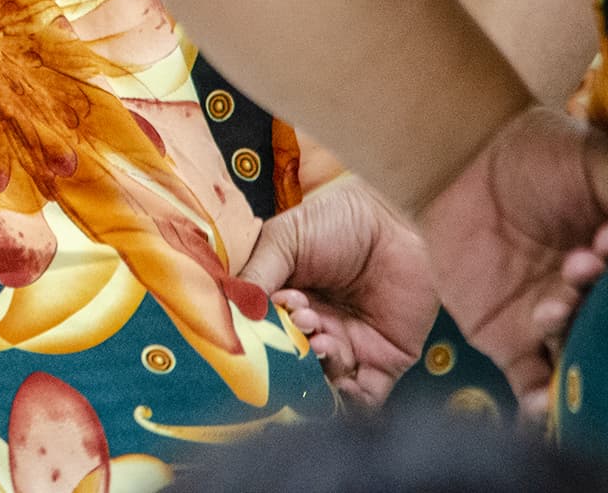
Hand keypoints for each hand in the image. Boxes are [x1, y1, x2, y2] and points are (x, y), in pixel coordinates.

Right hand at [241, 178, 436, 405]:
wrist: (389, 220)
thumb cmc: (332, 222)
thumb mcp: (282, 240)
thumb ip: (257, 274)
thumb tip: (230, 309)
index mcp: (283, 306)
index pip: (264, 335)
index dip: (264, 332)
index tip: (274, 306)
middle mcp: (312, 331)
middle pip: (291, 363)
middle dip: (292, 352)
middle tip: (302, 322)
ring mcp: (347, 347)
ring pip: (323, 382)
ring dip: (318, 369)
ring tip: (323, 338)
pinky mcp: (384, 360)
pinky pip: (366, 397)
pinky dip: (352, 400)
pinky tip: (343, 382)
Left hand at [421, 107, 607, 419]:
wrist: (455, 158)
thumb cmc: (533, 154)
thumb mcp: (597, 163)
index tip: (605, 248)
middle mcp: (592, 299)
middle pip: (607, 329)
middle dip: (599, 311)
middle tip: (583, 269)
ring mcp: (554, 322)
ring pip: (580, 359)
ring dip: (575, 346)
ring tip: (553, 303)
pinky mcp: (507, 339)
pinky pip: (533, 383)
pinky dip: (543, 402)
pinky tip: (547, 405)